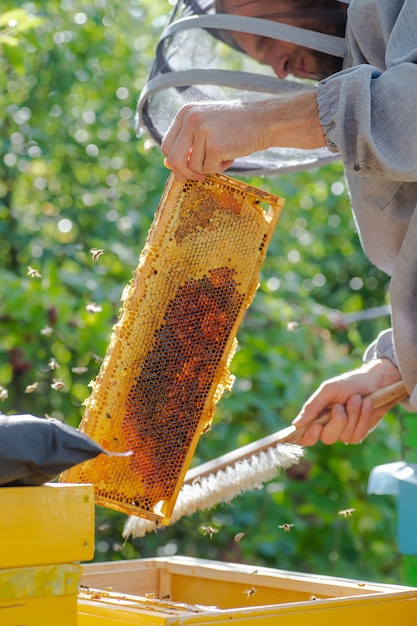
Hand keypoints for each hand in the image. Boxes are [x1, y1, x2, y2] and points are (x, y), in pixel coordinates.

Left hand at [161, 91, 324, 180]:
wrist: (263, 120)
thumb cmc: (235, 126)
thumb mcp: (207, 126)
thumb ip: (188, 141)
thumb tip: (169, 166)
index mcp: (185, 112)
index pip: (166, 144)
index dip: (174, 162)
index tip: (185, 170)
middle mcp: (190, 119)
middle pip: (173, 158)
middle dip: (184, 173)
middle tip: (198, 177)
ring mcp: (202, 131)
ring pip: (193, 166)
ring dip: (209, 167)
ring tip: (224, 155)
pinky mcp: (215, 145)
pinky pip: (209, 168)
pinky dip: (220, 167)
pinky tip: (231, 154)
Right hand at [292, 358, 401, 445]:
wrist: (375, 381)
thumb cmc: (349, 383)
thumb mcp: (328, 390)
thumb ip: (312, 407)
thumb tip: (296, 424)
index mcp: (317, 417)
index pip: (305, 436)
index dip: (307, 437)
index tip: (316, 427)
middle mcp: (329, 427)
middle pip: (327, 438)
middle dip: (337, 421)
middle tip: (340, 406)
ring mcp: (345, 432)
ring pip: (344, 436)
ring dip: (353, 414)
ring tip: (356, 398)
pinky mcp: (360, 433)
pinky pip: (358, 433)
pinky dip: (363, 416)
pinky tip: (366, 404)